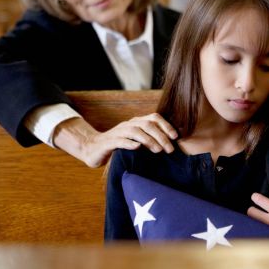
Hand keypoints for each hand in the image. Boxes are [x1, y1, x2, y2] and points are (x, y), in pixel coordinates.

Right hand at [52, 113, 177, 167]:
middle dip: (161, 136)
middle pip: (147, 125)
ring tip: (158, 150)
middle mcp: (128, 124)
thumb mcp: (136, 140)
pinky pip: (119, 140)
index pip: (154, 118)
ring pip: (135, 131)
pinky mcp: (108, 142)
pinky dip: (129, 143)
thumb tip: (171, 144)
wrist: (93, 149)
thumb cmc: (119, 146)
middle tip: (170, 149)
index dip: (166, 125)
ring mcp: (117, 132)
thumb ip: (150, 139)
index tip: (176, 137)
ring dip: (148, 140)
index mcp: (136, 122)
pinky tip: (137, 147)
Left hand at [247, 189, 268, 239]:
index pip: (259, 200)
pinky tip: (262, 227)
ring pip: (252, 222)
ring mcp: (267, 231)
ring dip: (254, 218)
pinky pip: (257, 230)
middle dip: (252, 208)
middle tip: (259, 208)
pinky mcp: (267, 238)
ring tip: (260, 217)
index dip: (256, 197)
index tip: (257, 196)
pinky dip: (257, 227)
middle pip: (251, 212)